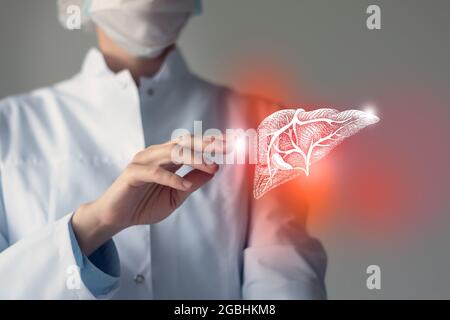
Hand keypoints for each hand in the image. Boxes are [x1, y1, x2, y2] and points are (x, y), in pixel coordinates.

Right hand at [71, 135, 223, 254]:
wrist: (116, 217)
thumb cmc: (144, 205)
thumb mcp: (176, 196)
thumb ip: (193, 183)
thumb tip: (215, 170)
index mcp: (167, 158)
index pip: (191, 145)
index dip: (210, 143)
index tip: (230, 144)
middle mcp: (156, 155)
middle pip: (184, 143)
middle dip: (206, 144)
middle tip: (227, 147)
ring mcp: (143, 161)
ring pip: (172, 153)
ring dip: (194, 159)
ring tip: (211, 167)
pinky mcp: (133, 173)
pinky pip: (155, 172)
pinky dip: (171, 178)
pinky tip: (184, 185)